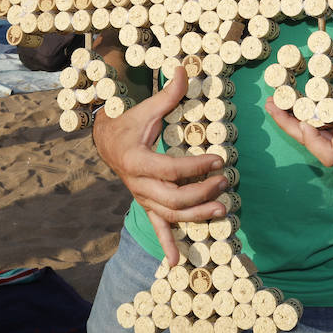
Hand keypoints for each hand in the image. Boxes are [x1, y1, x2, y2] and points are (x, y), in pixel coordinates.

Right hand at [92, 66, 228, 263]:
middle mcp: (138, 185)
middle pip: (173, 198)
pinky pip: (157, 227)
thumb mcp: (146, 109)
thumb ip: (168, 94)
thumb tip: (183, 69)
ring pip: (170, 215)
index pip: (171, 169)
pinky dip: (167, 245)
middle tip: (225, 184)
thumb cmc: (130, 123)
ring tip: (221, 211)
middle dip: (201, 194)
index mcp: (137, 161)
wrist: (108, 141)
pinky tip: (176, 263)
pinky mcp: (146, 205)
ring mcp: (142, 198)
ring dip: (196, 217)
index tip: (219, 159)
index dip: (197, 166)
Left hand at [265, 76, 332, 166]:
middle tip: (272, 105)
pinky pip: (316, 121)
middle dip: (290, 125)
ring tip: (274, 100)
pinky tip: (289, 97)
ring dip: (291, 117)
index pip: (330, 154)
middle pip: (313, 143)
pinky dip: (301, 110)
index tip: (307, 120)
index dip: (313, 141)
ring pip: (311, 132)